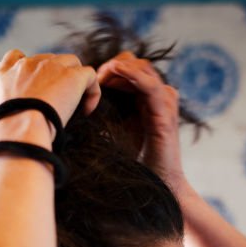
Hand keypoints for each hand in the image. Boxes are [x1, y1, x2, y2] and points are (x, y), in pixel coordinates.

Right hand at [0, 50, 100, 144]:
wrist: (16, 131)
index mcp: (5, 74)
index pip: (17, 57)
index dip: (30, 68)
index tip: (37, 87)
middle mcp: (28, 65)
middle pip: (49, 60)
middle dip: (57, 78)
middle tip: (59, 103)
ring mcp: (51, 67)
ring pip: (71, 63)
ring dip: (75, 81)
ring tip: (77, 105)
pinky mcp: (72, 77)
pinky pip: (90, 76)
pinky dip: (92, 91)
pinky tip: (88, 109)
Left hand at [96, 52, 186, 189]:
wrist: (157, 183)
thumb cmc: (137, 162)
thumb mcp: (117, 132)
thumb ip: (107, 114)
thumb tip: (79, 105)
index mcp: (148, 98)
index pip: (130, 68)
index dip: (110, 69)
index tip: (90, 79)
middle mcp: (159, 95)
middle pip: (136, 63)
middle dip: (113, 67)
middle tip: (94, 78)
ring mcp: (165, 101)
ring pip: (143, 68)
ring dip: (119, 69)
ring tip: (100, 76)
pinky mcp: (166, 111)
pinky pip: (149, 85)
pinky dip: (132, 75)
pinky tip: (115, 72)